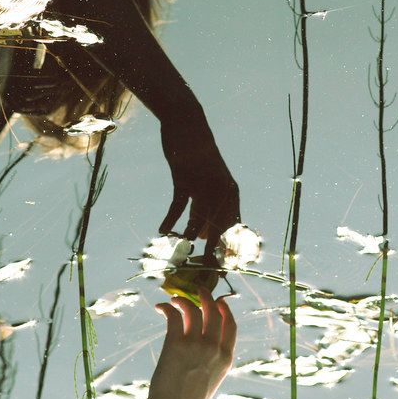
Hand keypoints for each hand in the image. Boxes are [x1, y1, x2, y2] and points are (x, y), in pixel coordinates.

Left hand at [143, 287, 236, 398]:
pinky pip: (174, 316)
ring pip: (194, 309)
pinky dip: (167, 307)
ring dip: (183, 300)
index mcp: (226, 359)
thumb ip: (210, 360)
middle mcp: (214, 349)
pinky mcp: (176, 344)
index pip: (231, 325)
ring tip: (174, 300)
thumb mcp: (209, 381)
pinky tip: (161, 307)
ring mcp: (196, 345)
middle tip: (197, 290)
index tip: (218, 301)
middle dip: (205, 296)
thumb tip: (201, 340)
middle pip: (213, 311)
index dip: (225, 309)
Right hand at [159, 118, 240, 256]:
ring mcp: (203, 185)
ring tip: (180, 253)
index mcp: (232, 194)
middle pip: (218, 230)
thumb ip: (208, 208)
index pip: (233, 229)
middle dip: (210, 253)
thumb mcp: (209, 183)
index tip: (221, 269)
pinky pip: (178, 206)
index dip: (228, 250)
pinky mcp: (185, 179)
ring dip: (188, 237)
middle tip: (203, 272)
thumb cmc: (199, 158)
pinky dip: (170, 219)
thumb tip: (205, 235)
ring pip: (197, 220)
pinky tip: (163, 230)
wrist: (188, 126)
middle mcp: (222, 192)